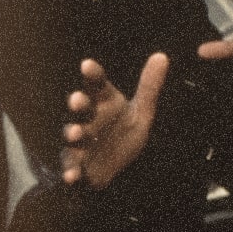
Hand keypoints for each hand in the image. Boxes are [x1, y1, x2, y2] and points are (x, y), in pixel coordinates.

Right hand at [61, 54, 167, 189]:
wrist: (112, 170)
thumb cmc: (121, 134)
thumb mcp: (140, 112)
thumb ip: (149, 87)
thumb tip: (162, 55)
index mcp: (102, 103)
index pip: (96, 85)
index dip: (92, 75)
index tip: (87, 65)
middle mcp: (88, 119)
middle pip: (82, 109)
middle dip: (78, 104)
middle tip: (77, 99)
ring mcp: (80, 143)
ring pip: (74, 136)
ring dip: (73, 134)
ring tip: (75, 133)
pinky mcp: (77, 166)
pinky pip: (72, 168)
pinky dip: (70, 172)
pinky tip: (71, 175)